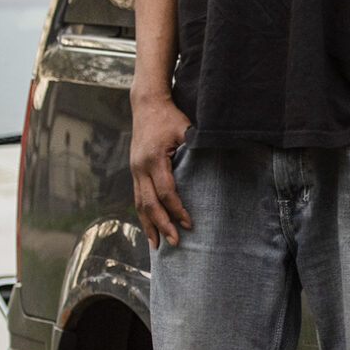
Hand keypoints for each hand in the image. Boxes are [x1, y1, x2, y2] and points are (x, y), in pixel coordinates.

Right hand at [131, 92, 192, 248]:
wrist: (146, 104)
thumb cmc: (170, 116)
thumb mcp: (186, 129)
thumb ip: (196, 148)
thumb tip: (215, 168)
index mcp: (154, 159)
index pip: (165, 192)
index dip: (177, 210)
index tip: (189, 223)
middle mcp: (140, 167)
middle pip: (149, 203)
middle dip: (161, 224)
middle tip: (174, 242)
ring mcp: (135, 169)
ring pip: (139, 203)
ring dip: (148, 225)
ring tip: (156, 245)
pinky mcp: (134, 170)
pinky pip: (137, 197)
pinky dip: (143, 214)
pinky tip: (149, 227)